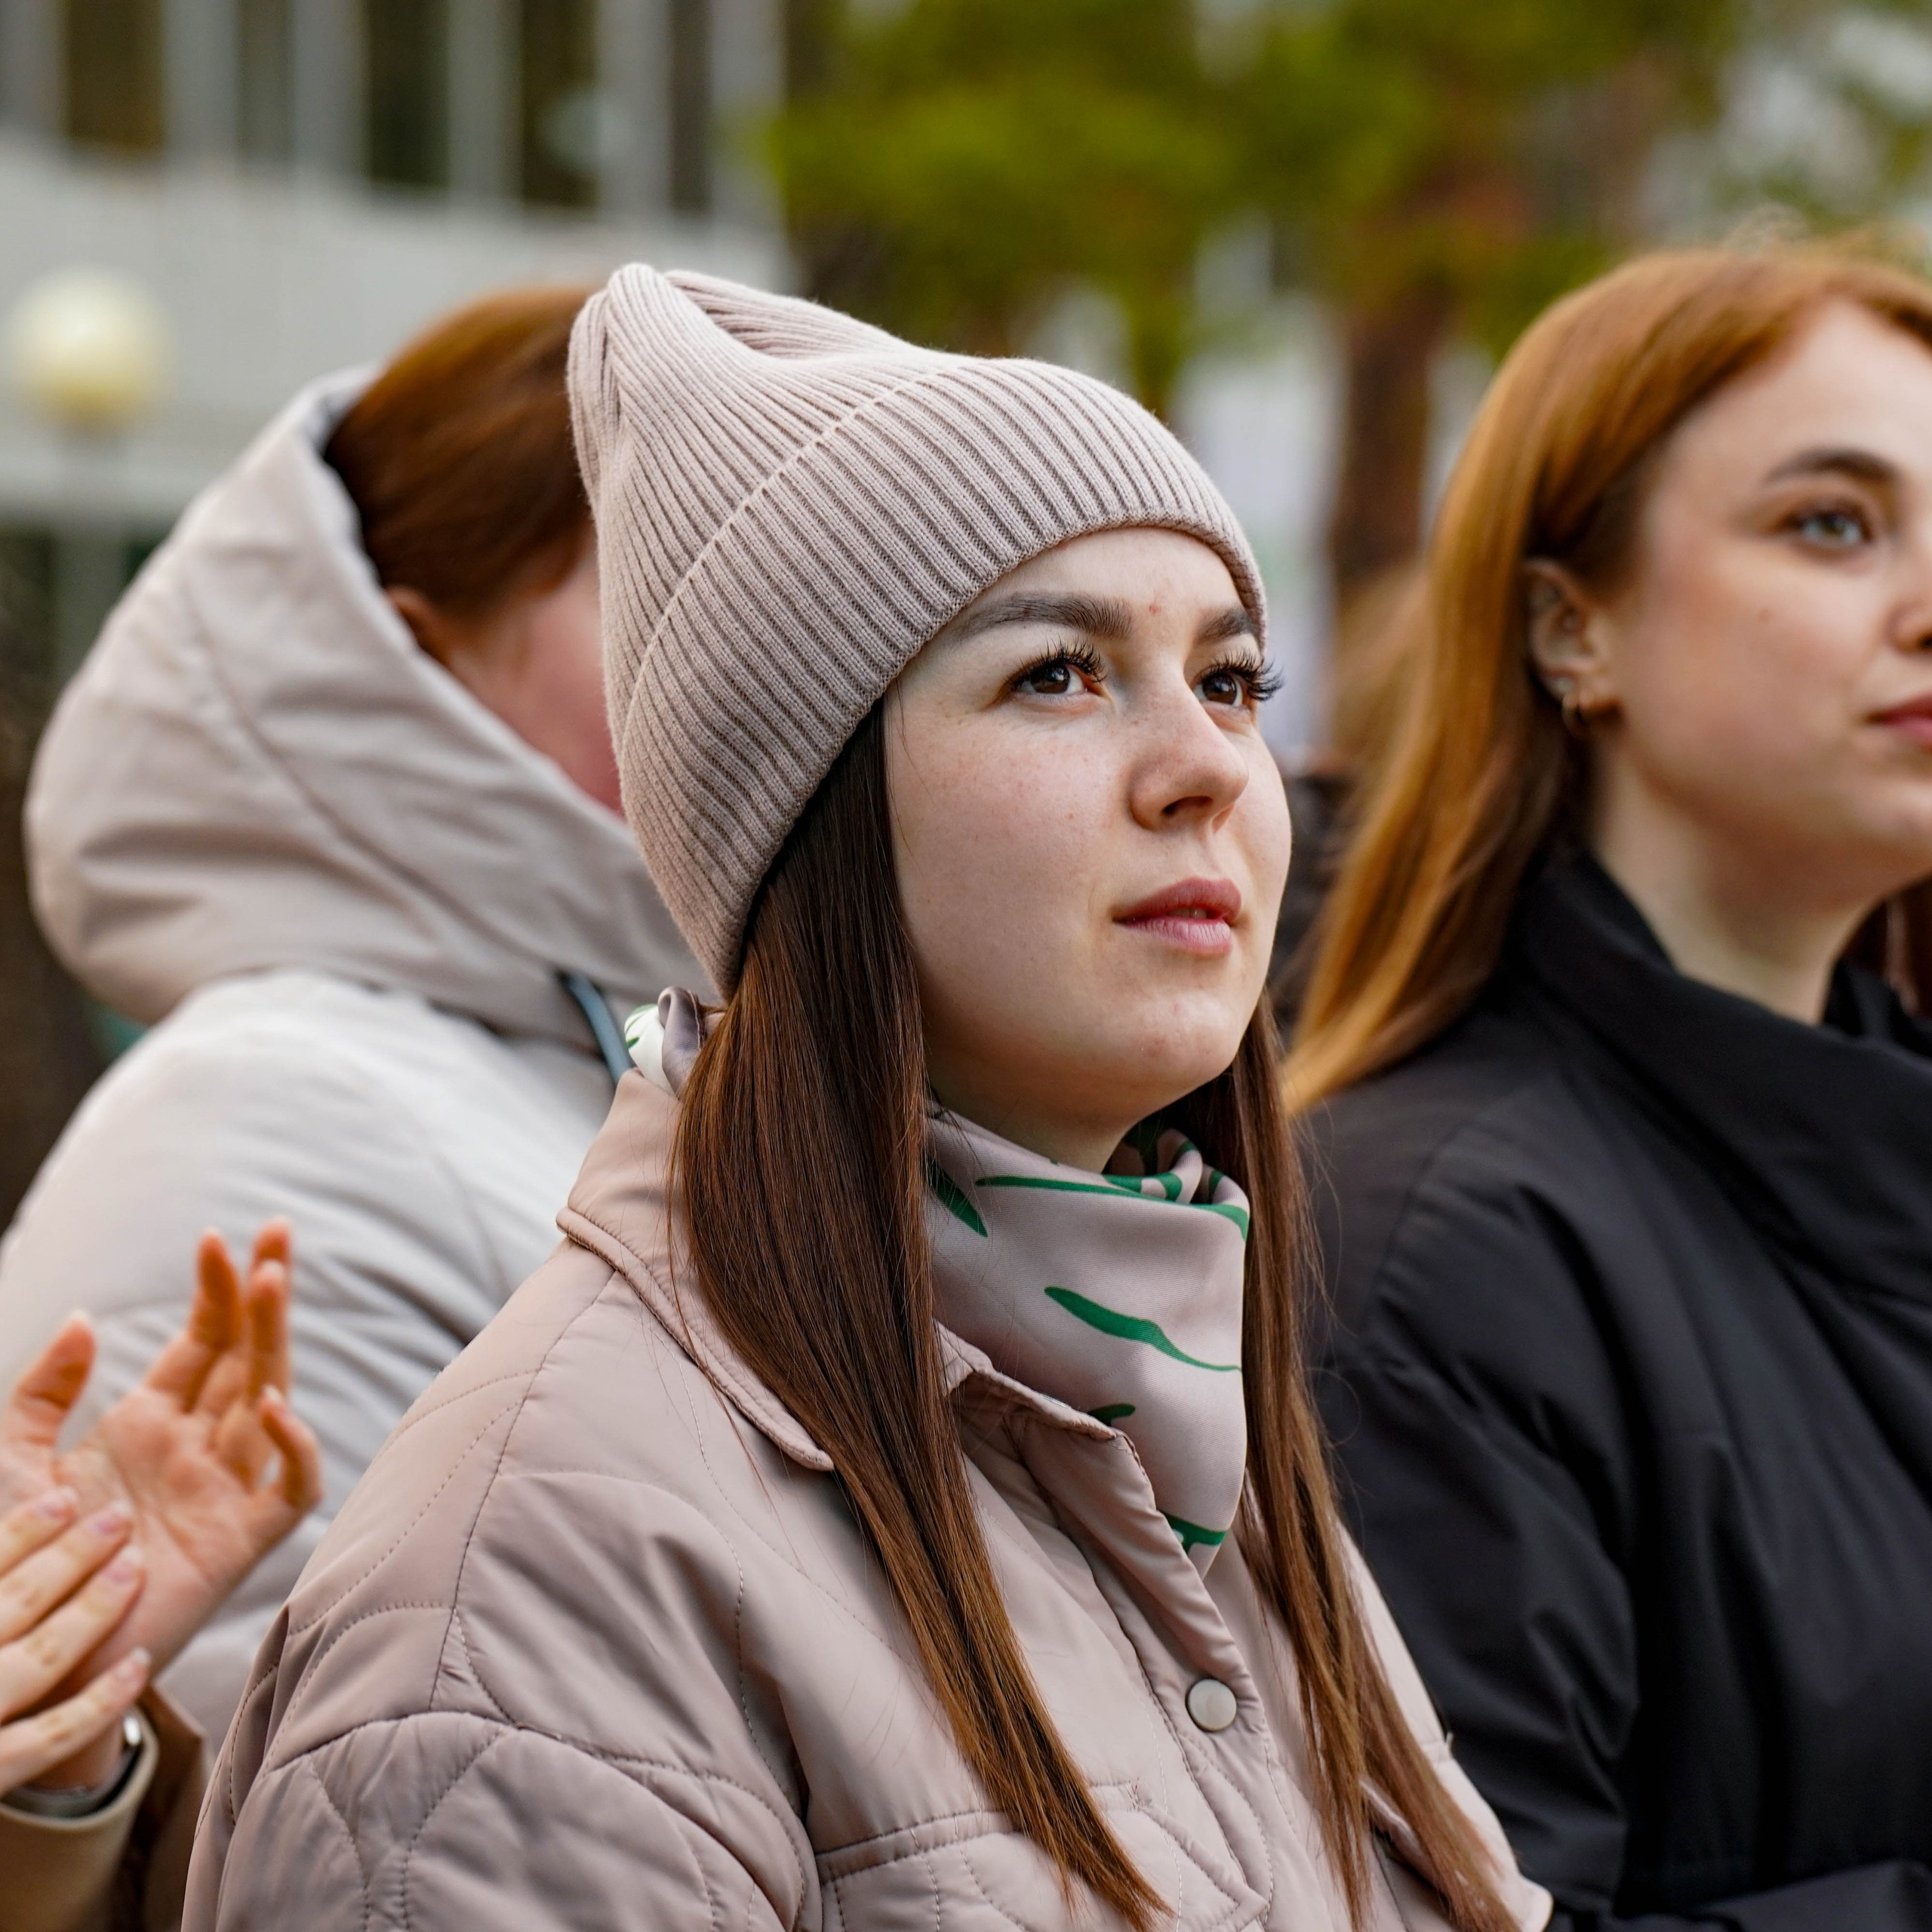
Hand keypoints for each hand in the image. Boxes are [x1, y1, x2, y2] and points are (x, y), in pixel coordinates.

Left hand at [0, 1224, 323, 1782]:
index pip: (202, 1341)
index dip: (214, 1289)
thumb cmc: (10, 1565)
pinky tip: (268, 1406)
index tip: (217, 1238)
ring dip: (274, 1340)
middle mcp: (194, 1449)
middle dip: (264, 1292)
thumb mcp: (9, 1461)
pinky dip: (291, 1447)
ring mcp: (222, 1491)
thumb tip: (91, 1319)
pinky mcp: (239, 1541)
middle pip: (246, 1354)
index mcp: (148, 1426)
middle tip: (276, 1232)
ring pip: (270, 1398)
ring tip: (271, 1281)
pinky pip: (289, 1487)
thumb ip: (43, 1390)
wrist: (20, 1658)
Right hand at [0, 1487, 149, 1796]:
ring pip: (40, 1659)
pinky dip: (99, 1701)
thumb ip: (2, 1588)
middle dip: (69, 1556)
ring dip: (92, 1610)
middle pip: (13, 1603)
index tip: (67, 1497)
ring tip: (133, 1567)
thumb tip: (34, 1545)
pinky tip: (139, 1664)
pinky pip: (49, 1738)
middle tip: (118, 1517)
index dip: (23, 1531)